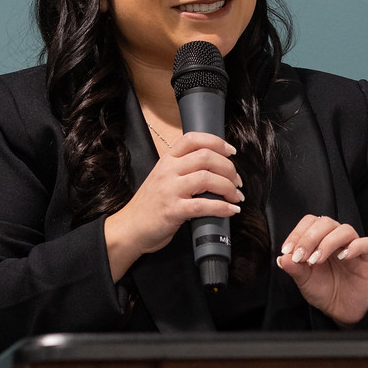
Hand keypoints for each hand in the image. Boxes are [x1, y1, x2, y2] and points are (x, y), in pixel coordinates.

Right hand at [104, 132, 241, 280]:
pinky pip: (203, 205)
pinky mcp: (173, 211)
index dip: (217, 142)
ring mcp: (169, 190)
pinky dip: (222, 208)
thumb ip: (184, 170)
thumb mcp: (164, 179)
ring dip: (228, 187)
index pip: (193, 139)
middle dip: (229, 168)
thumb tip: (216, 169)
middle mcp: (168, 171)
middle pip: (206, 157)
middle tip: (237, 181)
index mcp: (167, 160)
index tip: (231, 152)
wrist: (130, 228)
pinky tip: (231, 210)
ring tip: (236, 196)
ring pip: (207, 179)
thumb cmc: (151, 205)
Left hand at [277, 215, 367, 325]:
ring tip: (317, 260)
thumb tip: (283, 258)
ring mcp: (353, 247)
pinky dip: (355, 247)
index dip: (298, 233)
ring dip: (328, 243)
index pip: (310, 223)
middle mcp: (337, 239)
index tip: (288, 251)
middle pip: (326, 222)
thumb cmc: (324, 291)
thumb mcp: (304, 280)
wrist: (341, 310)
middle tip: (301, 257)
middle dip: (310, 238)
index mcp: (320, 239)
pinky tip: (342, 257)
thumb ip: (294, 268)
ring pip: (345, 230)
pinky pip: (367, 243)